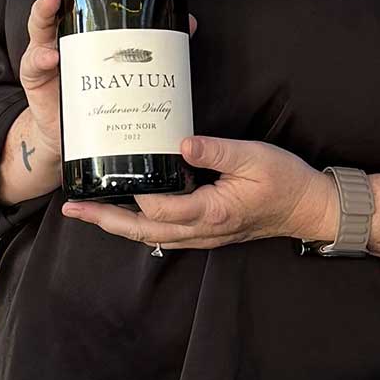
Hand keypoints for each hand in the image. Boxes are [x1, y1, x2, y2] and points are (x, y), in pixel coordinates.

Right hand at [22, 0, 194, 157]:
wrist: (70, 131)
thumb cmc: (96, 86)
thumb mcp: (121, 60)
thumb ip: (152, 37)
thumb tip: (188, 22)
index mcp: (76, 20)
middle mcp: (55, 32)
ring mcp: (42, 53)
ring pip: (37, 27)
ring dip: (43, 11)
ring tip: (53, 2)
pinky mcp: (36, 79)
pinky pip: (34, 65)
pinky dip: (42, 59)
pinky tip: (53, 57)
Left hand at [62, 136, 332, 252]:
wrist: (308, 208)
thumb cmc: (284, 181)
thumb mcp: (254, 157)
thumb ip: (216, 150)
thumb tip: (180, 143)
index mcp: (211, 212)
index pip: (159, 209)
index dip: (131, 195)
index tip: (106, 178)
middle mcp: (201, 230)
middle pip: (143, 231)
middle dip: (104, 220)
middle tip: (72, 209)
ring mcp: (203, 235)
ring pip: (150, 236)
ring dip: (117, 225)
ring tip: (87, 212)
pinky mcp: (205, 231)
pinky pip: (164, 234)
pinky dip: (138, 225)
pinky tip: (124, 212)